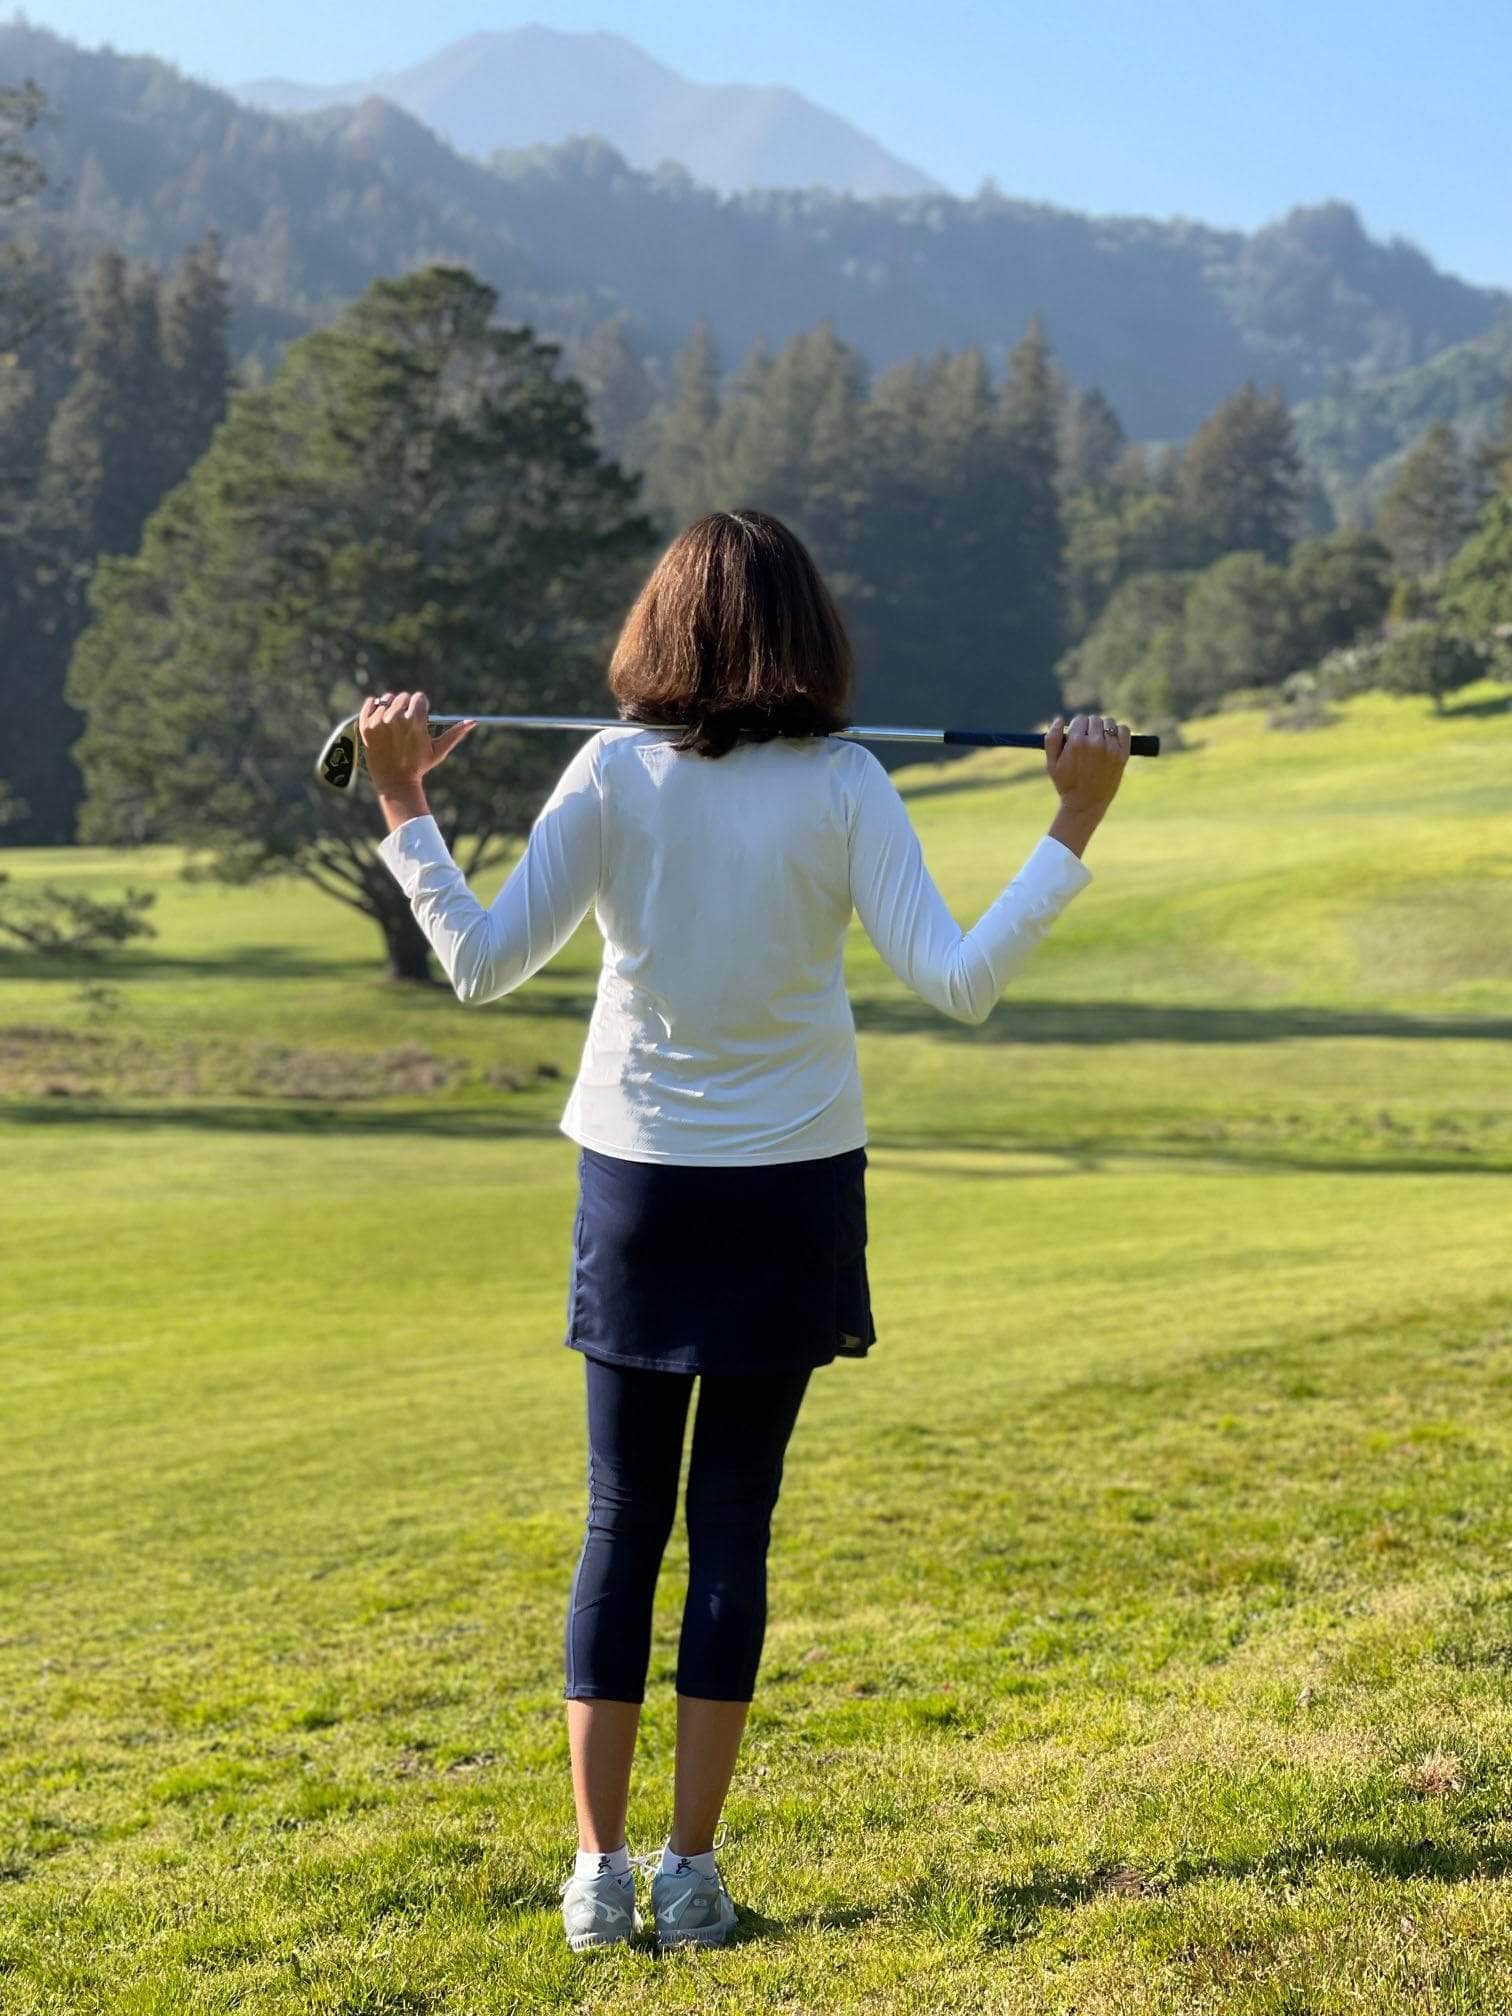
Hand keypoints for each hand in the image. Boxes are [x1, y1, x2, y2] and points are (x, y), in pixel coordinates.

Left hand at [359, 690, 476, 794]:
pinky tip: (379, 716)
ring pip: (386, 699)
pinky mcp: (365, 725)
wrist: (394, 781)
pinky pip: (369, 704)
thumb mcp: (438, 751)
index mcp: (414, 720)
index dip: (421, 707)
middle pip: (403, 697)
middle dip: (406, 707)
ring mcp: (379, 721)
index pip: (419, 697)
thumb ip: (455, 734)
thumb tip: (473, 721)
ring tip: (393, 723)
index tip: (419, 716)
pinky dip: (373, 707)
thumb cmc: (419, 766)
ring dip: (390, 707)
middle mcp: (395, 718)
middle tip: (406, 722)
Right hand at [1043, 713, 1129, 857]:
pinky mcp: (1122, 754)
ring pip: (1109, 723)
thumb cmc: (1066, 784)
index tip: (1076, 738)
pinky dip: (1119, 731)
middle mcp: (1095, 743)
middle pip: (1094, 720)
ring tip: (1099, 742)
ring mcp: (1110, 749)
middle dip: (1089, 728)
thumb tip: (1059, 720)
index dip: (1077, 728)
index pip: (1080, 719)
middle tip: (1087, 742)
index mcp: (1076, 742)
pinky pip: (1124, 730)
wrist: (1086, 804)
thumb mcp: (1051, 763)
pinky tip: (1111, 741)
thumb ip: (1051, 739)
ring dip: (1103, 729)